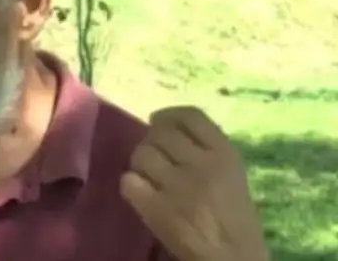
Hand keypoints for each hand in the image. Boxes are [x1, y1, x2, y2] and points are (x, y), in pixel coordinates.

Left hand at [120, 106, 268, 260]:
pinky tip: (141, 193)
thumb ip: (206, 149)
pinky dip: (131, 186)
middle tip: (154, 156)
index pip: (190, 116)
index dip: (168, 115)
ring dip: (139, 164)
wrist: (232, 258)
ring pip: (141, 154)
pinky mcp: (155, 208)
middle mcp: (200, 164)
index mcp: (225, 154)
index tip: (159, 121)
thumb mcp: (232, 174)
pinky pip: (128, 182)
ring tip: (148, 176)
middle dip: (151, 141)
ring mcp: (176, 186)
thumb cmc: (234, 218)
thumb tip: (167, 127)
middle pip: (159, 132)